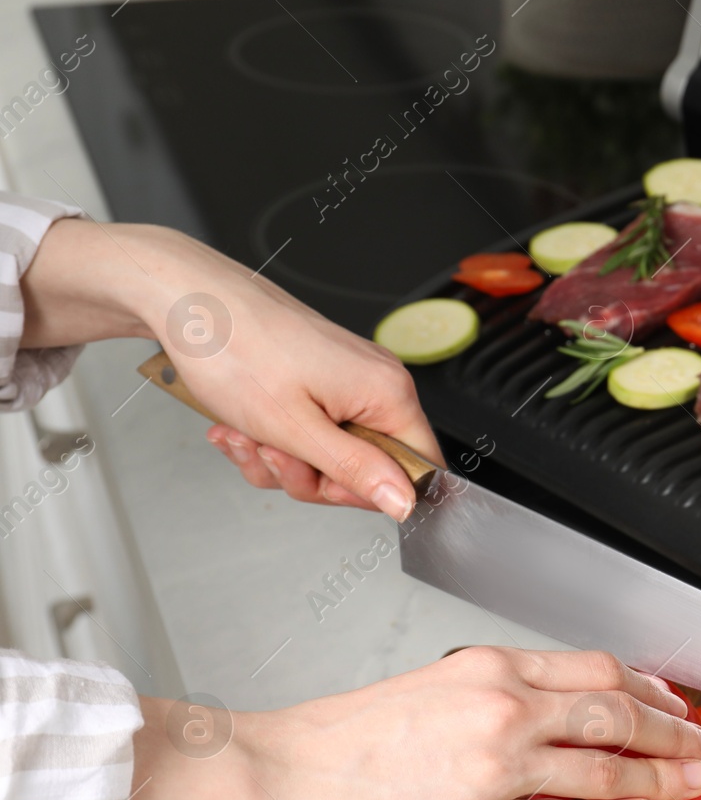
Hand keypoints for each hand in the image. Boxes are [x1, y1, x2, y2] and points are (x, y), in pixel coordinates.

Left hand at [20, 218, 443, 519]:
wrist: (185, 297)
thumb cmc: (232, 347)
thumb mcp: (294, 430)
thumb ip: (356, 471)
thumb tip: (405, 502)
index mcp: (387, 393)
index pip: (417, 468)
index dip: (371, 492)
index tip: (324, 484)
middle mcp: (377, 382)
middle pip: (369, 467)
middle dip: (311, 474)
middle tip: (272, 453)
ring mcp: (347, 378)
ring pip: (331, 454)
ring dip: (282, 458)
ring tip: (246, 434)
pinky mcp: (320, 378)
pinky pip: (311, 431)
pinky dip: (275, 438)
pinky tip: (243, 426)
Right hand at [108, 648, 700, 799]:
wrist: (273, 778)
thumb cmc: (333, 738)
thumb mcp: (425, 687)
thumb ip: (491, 695)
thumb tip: (546, 715)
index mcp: (487, 665)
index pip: (595, 667)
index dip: (648, 685)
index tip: (672, 700)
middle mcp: (502, 706)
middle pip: (618, 710)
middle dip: (674, 729)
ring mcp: (496, 764)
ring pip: (606, 763)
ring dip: (660, 774)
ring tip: (693, 781)